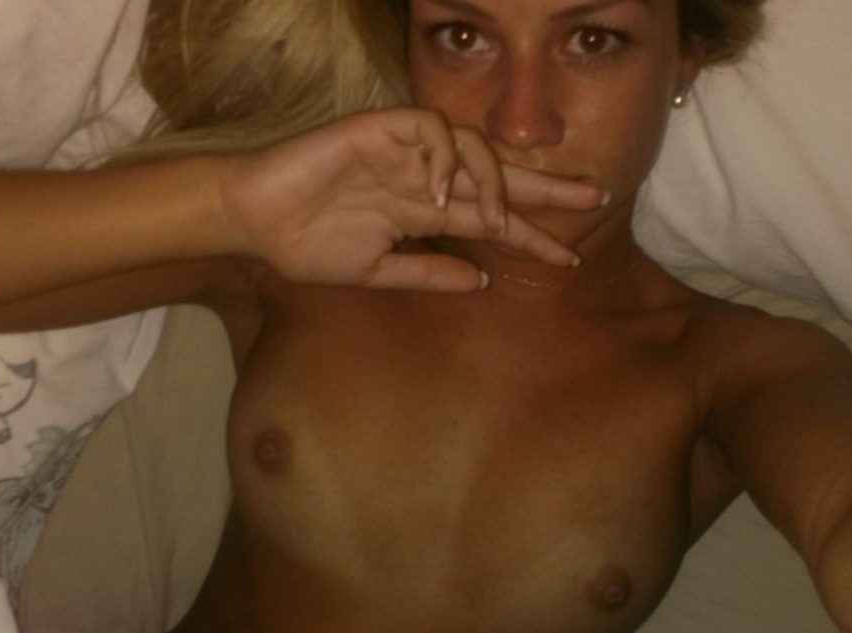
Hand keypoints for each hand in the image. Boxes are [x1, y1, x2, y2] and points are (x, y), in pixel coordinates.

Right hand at [219, 108, 605, 290]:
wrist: (257, 221)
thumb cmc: (309, 246)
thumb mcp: (379, 272)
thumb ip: (429, 274)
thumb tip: (483, 285)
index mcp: (426, 210)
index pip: (492, 219)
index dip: (531, 237)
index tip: (568, 260)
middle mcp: (425, 177)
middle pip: (499, 176)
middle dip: (547, 188)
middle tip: (594, 198)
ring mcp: (406, 150)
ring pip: (474, 146)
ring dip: (493, 183)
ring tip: (495, 219)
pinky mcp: (381, 127)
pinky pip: (432, 129)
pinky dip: (445, 158)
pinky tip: (441, 192)